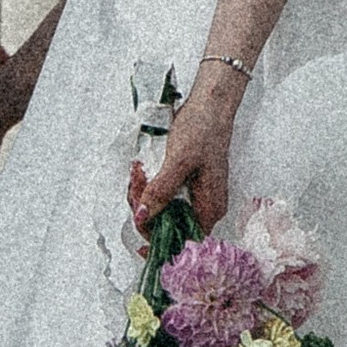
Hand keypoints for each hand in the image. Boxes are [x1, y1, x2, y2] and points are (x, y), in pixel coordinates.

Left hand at [126, 65, 240, 237]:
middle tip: (136, 183)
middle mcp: (206, 207)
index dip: (156, 235)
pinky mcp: (189, 184)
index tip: (137, 217)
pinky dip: (152, 186)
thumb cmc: (202, 129)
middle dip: (146, 208)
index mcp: (209, 209)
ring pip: (165, 210)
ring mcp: (198, 196)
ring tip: (138, 172)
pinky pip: (166, 195)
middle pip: (169, 225)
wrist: (210, 104)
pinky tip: (144, 172)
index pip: (181, 241)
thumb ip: (161, 191)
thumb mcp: (179, 161)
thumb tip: (143, 217)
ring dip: (146, 195)